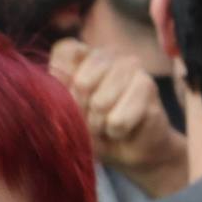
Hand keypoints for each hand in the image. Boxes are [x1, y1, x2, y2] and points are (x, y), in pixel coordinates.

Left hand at [49, 38, 185, 193]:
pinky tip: (124, 129)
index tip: (70, 102)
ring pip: (100, 103)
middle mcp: (109, 54)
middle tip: (92, 120)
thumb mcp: (65, 113)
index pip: (65, 51)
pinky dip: (116, 132)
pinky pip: (118, 119)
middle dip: (83, 112)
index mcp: (84, 53)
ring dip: (99, 125)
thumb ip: (55, 96)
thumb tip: (54, 91)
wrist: (132, 149)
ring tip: (107, 126)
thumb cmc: (94, 128)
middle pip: (81, 83)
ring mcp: (131, 67)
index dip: (63, 85)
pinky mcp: (148, 86)